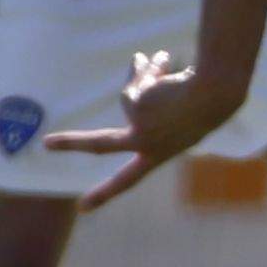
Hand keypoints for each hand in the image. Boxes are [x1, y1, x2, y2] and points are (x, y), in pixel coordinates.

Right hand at [39, 45, 242, 209]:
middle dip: (72, 143)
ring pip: (129, 97)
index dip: (108, 191)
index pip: (132, 176)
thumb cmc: (211, 102)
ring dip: (144, 75)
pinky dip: (151, 72)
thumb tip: (138, 59)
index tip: (84, 208)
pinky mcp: (135, 108)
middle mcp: (149, 146)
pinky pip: (137, 84)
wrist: (219, 93)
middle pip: (101, 145)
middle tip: (47, 144)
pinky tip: (173, 67)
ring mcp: (140, 128)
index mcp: (163, 153)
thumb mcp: (181, 107)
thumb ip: (154, 90)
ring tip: (163, 58)